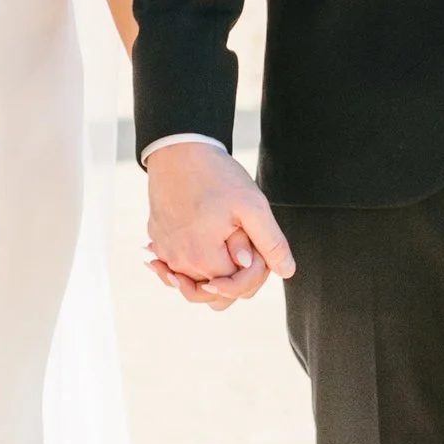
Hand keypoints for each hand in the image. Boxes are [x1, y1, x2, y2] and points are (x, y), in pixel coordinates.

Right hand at [144, 140, 295, 310]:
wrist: (179, 148)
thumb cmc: (217, 175)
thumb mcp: (253, 206)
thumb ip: (271, 243)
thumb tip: (286, 272)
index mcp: (204, 260)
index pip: (238, 288)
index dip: (256, 273)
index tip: (257, 249)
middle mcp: (178, 264)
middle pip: (215, 295)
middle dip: (235, 279)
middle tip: (245, 249)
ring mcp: (164, 253)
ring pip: (195, 285)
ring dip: (214, 275)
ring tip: (229, 254)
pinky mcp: (157, 241)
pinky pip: (177, 268)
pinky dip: (191, 266)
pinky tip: (203, 248)